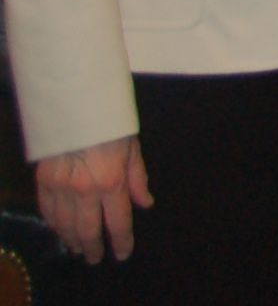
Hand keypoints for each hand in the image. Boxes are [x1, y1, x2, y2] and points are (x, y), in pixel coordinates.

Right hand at [35, 136, 148, 261]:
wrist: (77, 107)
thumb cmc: (111, 126)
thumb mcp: (133, 149)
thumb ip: (138, 180)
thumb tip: (145, 204)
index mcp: (112, 181)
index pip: (118, 222)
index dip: (121, 242)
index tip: (122, 254)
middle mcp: (85, 190)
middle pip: (88, 230)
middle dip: (93, 248)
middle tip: (95, 258)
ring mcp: (61, 187)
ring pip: (65, 226)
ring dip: (71, 240)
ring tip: (78, 248)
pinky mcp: (43, 181)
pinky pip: (47, 212)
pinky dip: (54, 225)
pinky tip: (60, 230)